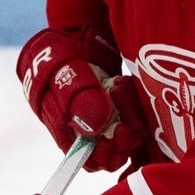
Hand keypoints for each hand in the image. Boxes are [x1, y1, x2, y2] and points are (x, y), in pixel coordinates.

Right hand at [17, 27, 148, 171]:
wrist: (72, 33)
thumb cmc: (56, 54)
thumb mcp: (61, 71)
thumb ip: (77, 97)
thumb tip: (95, 127)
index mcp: (67, 131)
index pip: (91, 161)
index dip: (108, 155)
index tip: (119, 131)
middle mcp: (89, 131)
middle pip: (114, 152)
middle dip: (125, 135)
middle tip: (123, 108)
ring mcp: (106, 120)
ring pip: (129, 134)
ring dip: (131, 113)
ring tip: (117, 85)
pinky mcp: (121, 108)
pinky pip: (137, 116)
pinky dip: (135, 102)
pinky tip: (123, 82)